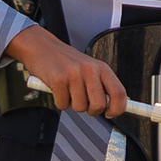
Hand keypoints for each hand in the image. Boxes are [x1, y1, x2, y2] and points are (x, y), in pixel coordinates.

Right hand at [6, 26, 126, 118]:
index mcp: (101, 67)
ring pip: (80, 107)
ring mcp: (74, 74)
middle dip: (91, 110)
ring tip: (68, 90)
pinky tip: (57, 89)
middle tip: (84, 103)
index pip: (119, 92)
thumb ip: (102, 85)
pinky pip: (62, 104)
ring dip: (72, 104)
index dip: (118, 108)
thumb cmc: (65, 61)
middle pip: (99, 105)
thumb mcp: (89, 68)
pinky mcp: (58, 80)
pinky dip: (59, 101)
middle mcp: (90, 69)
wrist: (41, 47)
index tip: (111, 113)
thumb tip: (114, 106)